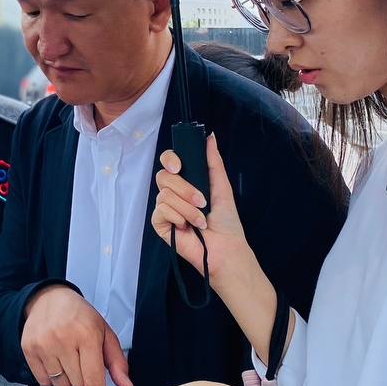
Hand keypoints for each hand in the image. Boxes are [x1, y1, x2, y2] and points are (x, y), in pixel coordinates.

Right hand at [21, 284, 132, 385]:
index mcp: (87, 335)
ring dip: (66, 378)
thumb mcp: (104, 333)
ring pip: (61, 385)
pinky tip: (53, 358)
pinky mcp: (28, 348)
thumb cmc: (80, 316)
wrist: (49, 298)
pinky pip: (43, 381)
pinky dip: (51, 377)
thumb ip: (117, 362)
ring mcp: (44, 344)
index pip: (94, 379)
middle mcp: (64, 339)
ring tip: (66, 356)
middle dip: (83, 378)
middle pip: (78, 385)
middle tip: (80, 357)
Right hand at [152, 133, 253, 287]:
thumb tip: (210, 137)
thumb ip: (213, 161)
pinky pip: (161, 211)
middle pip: (163, 176)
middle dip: (185, 188)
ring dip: (187, 208)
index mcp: (186, 182)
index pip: (168, 162)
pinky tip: (187, 227)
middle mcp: (174, 193)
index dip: (170, 159)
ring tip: (200, 220)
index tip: (180, 167)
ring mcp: (165, 208)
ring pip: (164, 195)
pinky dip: (178, 217)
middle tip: (202, 201)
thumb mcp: (222, 186)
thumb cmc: (226, 221)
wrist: (225, 248)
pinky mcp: (160, 224)